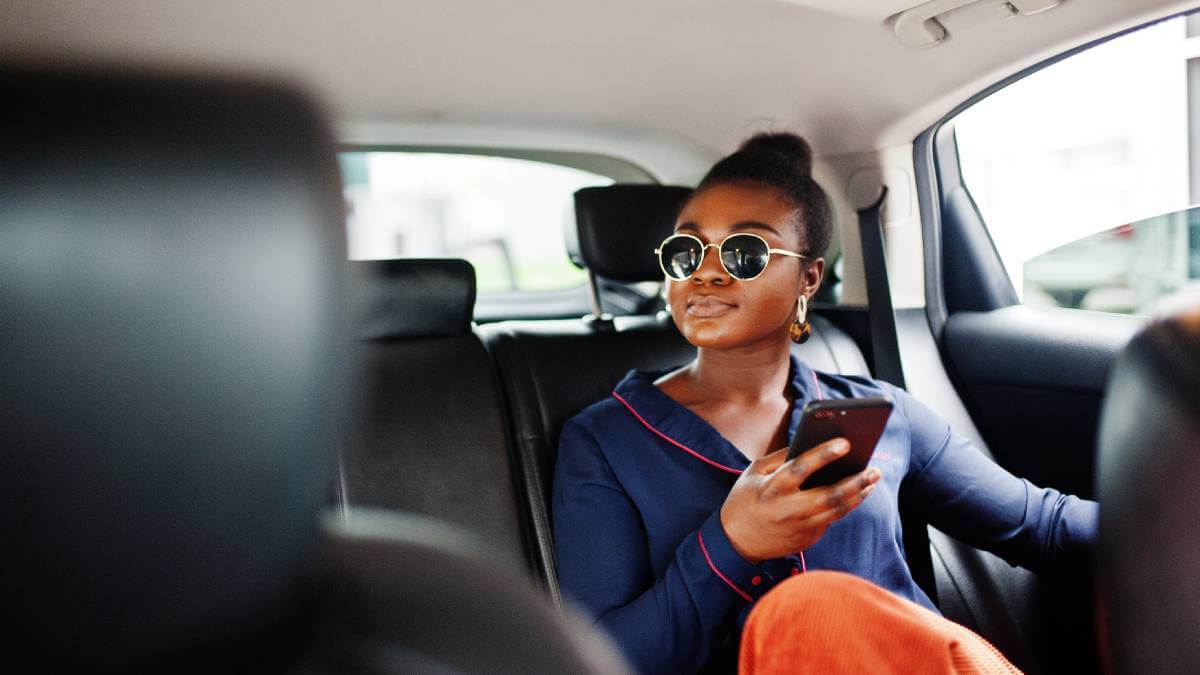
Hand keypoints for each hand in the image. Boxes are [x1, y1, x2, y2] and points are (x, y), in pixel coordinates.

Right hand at [719, 438, 880, 563]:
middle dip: (855, 481)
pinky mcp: (807, 539)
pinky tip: (857, 493)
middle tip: (874, 468)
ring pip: (837, 510)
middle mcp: (788, 510)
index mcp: (772, 488)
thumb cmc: (745, 500)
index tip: (845, 442)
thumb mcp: (753, 473)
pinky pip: (830, 520)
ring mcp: (799, 528)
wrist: (736, 542)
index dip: (824, 454)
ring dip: (858, 494)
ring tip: (872, 479)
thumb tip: (808, 443)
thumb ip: (779, 458)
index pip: (801, 468)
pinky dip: (846, 505)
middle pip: (829, 495)